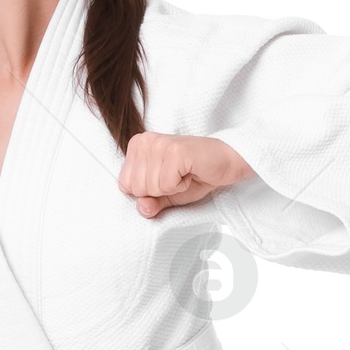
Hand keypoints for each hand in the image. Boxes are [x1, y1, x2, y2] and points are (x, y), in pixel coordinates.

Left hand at [117, 132, 253, 217]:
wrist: (225, 162)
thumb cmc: (194, 175)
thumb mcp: (166, 195)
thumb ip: (150, 203)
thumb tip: (142, 208)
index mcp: (136, 146)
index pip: (124, 186)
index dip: (148, 192)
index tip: (167, 178)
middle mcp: (144, 141)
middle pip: (136, 188)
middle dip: (159, 191)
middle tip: (177, 176)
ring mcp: (158, 143)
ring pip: (150, 188)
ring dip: (171, 188)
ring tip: (183, 173)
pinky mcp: (174, 151)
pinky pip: (166, 185)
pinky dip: (181, 186)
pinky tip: (190, 172)